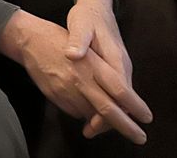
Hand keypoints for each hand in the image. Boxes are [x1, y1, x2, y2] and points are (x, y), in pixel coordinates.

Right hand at [0, 10, 150, 144]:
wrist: (30, 39)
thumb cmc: (61, 39)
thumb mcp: (87, 46)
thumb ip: (103, 70)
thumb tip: (122, 94)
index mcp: (92, 64)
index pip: (119, 90)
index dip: (134, 105)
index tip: (146, 117)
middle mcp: (80, 79)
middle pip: (108, 110)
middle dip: (126, 127)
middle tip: (140, 138)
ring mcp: (66, 90)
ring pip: (91, 114)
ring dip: (103, 121)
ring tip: (113, 122)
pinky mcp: (55, 97)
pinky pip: (75, 111)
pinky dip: (85, 112)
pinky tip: (87, 106)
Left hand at [66, 0, 139, 137]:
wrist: (96, 6)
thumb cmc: (87, 16)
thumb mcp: (80, 24)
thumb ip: (78, 41)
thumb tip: (72, 55)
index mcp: (115, 59)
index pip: (118, 93)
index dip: (109, 112)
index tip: (95, 127)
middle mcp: (122, 66)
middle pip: (122, 101)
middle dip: (112, 120)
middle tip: (92, 133)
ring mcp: (119, 67)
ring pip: (119, 98)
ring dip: (107, 113)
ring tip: (90, 128)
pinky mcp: (113, 67)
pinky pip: (114, 91)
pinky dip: (106, 103)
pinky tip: (91, 110)